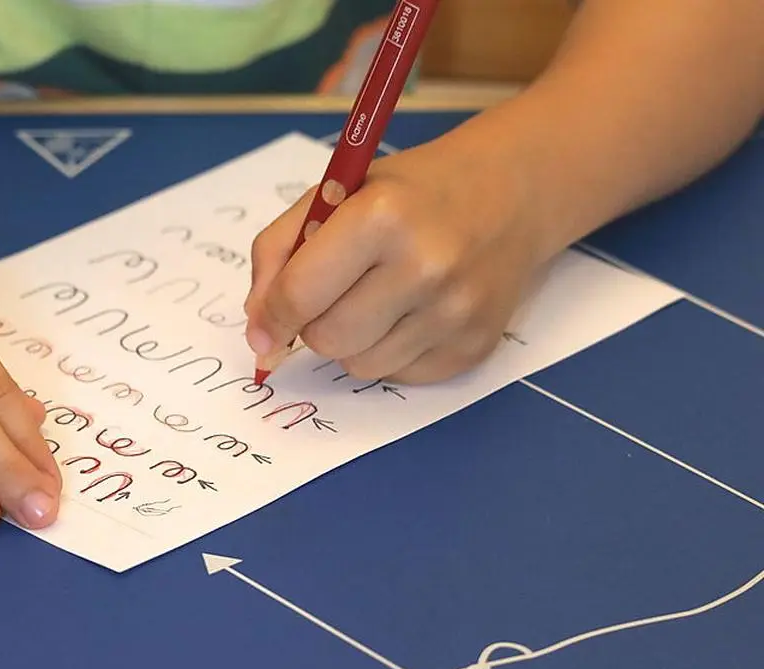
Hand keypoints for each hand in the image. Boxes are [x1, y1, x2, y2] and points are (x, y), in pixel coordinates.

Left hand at [244, 138, 551, 383]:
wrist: (508, 194)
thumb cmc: (407, 193)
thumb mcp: (334, 195)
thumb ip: (279, 252)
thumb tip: (259, 329)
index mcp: (381, 216)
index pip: (300, 295)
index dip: (271, 317)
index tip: (264, 325)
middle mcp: (425, 265)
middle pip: (327, 339)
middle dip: (313, 325)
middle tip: (333, 294)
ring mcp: (455, 311)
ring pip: (360, 366)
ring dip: (351, 341)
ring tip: (375, 298)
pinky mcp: (475, 346)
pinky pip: (399, 376)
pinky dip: (390, 352)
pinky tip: (410, 312)